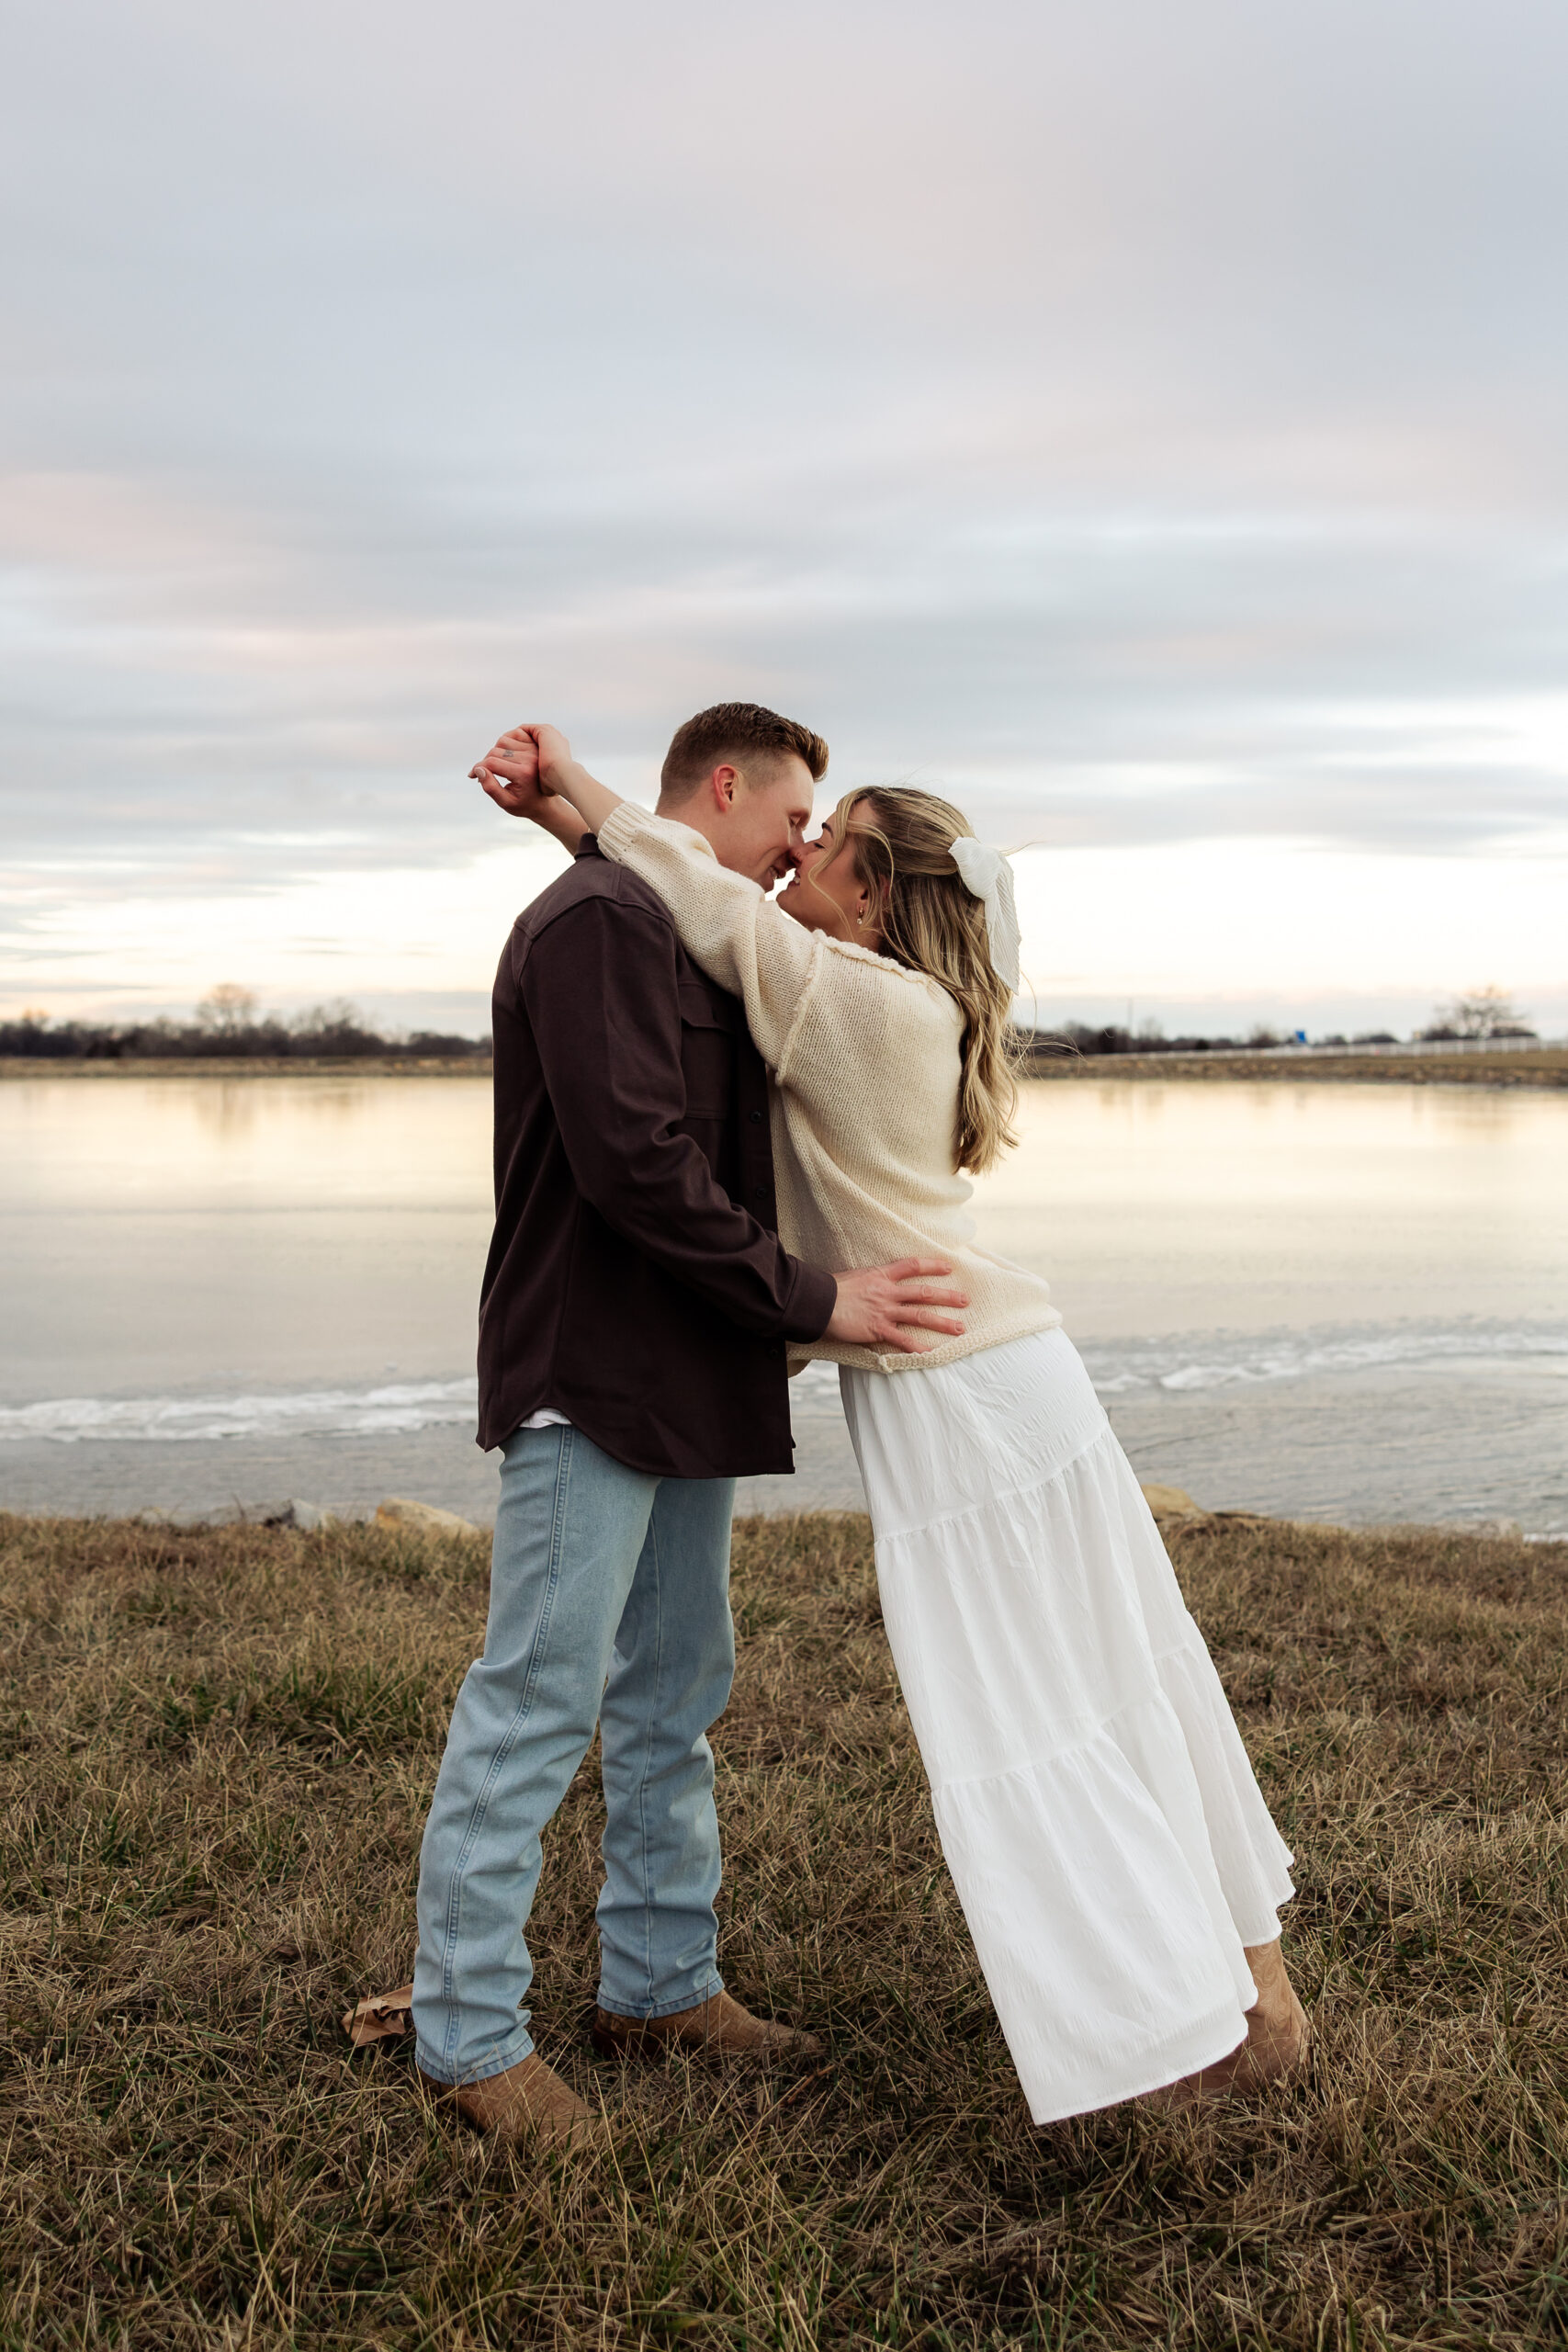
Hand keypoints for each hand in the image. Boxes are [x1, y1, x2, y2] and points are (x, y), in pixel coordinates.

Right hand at [473, 724, 585, 847]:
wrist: (546, 801)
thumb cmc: (525, 804)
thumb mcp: (506, 803)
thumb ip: (490, 787)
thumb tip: (478, 769)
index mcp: (523, 774)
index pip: (492, 763)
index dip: (478, 768)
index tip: (472, 775)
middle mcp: (530, 759)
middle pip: (496, 751)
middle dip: (484, 761)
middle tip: (483, 774)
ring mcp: (534, 750)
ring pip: (503, 740)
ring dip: (494, 751)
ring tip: (494, 765)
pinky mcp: (535, 745)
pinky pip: (514, 735)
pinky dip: (505, 742)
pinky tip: (504, 755)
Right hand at [823, 1258, 968, 1351]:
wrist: (816, 1302)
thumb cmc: (830, 1289)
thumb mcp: (854, 1277)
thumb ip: (870, 1281)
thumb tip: (875, 1283)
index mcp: (881, 1275)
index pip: (912, 1266)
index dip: (932, 1266)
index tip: (949, 1268)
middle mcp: (887, 1292)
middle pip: (924, 1293)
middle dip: (948, 1297)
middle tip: (966, 1300)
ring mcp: (884, 1311)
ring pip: (920, 1316)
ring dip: (942, 1323)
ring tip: (960, 1329)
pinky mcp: (877, 1329)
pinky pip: (902, 1340)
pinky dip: (918, 1347)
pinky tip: (932, 1353)